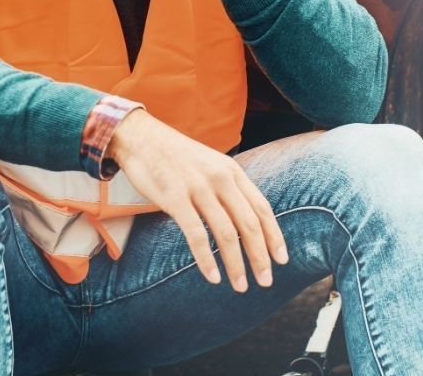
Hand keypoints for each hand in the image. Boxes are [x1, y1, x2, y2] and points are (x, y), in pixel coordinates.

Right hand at [107, 109, 287, 291]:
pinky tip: (212, 277)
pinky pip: (196, 234)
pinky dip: (207, 259)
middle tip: (266, 281)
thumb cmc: (174, 156)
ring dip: (236, 264)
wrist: (140, 137)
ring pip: (226, 233)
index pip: (262, 208)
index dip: (274, 236)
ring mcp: (197, 187)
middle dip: (260, 257)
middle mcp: (219, 178)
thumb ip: (228, 187)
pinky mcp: (174, 197)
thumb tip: (245, 219)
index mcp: (231, 171)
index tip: (282, 260)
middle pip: (249, 224)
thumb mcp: (210, 164)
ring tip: (240, 286)